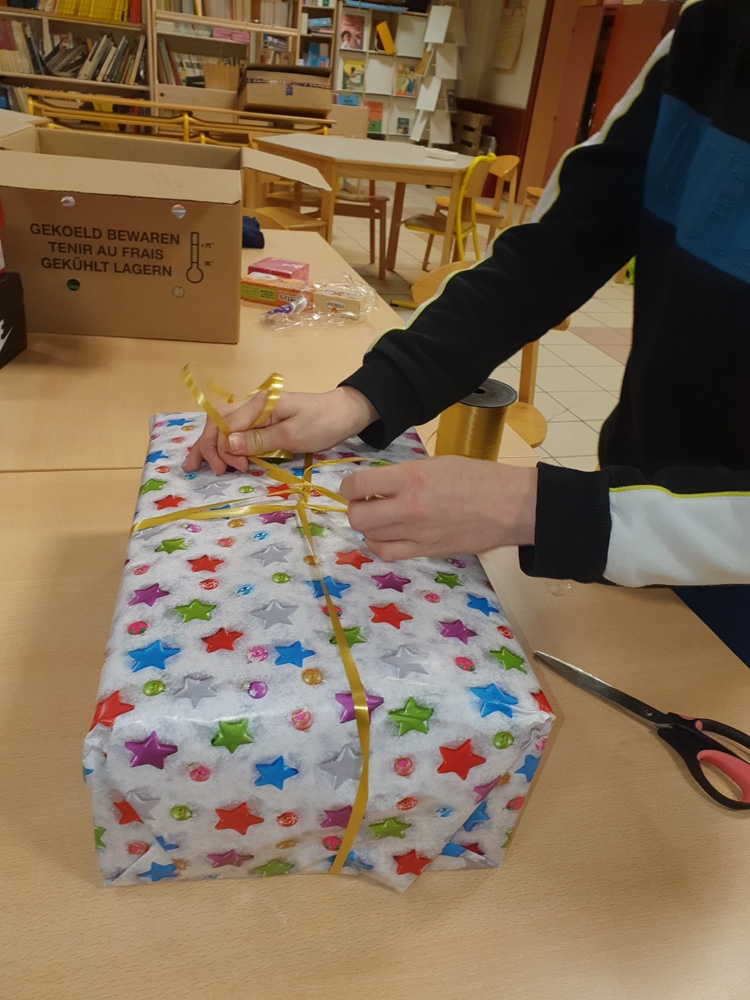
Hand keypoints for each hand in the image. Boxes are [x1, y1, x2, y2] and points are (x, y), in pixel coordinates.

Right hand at [182, 386, 377, 475]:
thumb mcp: (292, 435)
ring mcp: (256, 413)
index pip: (225, 426)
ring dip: (210, 446)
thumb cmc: (322, 423)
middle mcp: (252, 405)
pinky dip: (223, 444)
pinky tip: (214, 455)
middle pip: (217, 423)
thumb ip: (259, 440)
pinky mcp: (263, 422)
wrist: (344, 413)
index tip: (237, 468)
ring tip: (194, 464)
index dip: (223, 449)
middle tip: (211, 471)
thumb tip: (227, 444)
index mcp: (258, 404)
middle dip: (208, 447)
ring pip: (222, 427)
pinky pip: (236, 431)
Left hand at [341, 456, 537, 560]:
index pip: (358, 485)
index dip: (350, 486)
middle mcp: (408, 508)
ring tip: (380, 517)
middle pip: (357, 516)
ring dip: (368, 526)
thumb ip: (406, 475)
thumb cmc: (479, 478)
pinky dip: (380, 544)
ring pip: (369, 536)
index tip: (355, 487)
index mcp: (411, 479)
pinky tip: (388, 535)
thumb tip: (381, 485)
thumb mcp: (437, 463)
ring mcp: (416, 533)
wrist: (510, 506)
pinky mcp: (426, 551)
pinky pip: (388, 553)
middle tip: (367, 502)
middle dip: (356, 508)